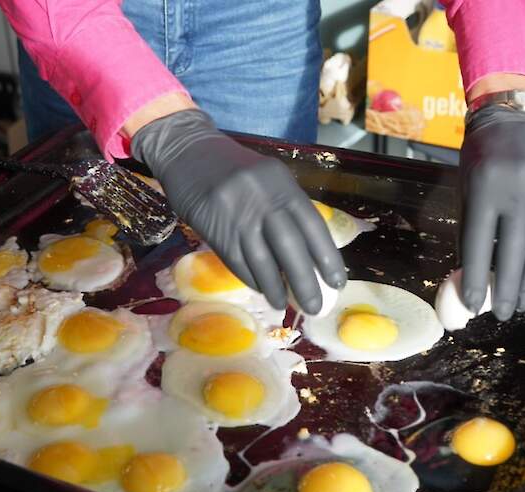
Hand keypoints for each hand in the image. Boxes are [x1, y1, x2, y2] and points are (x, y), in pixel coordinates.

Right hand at [130, 109, 345, 311]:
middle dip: (304, 281)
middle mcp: (262, 200)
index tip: (337, 283)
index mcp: (282, 185)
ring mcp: (236, 215)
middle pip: (290, 247)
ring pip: (262, 260)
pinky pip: (238, 261)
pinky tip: (261, 290)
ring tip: (284, 305)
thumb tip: (308, 251)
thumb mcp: (268, 177)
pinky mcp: (214, 229)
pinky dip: (252, 279)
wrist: (188, 152)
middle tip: (314, 306)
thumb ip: (287, 207)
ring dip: (276, 287)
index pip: (313, 226)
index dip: (327, 257)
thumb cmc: (233, 167)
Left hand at [459, 105, 524, 319]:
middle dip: (507, 288)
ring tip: (521, 305)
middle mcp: (519, 192)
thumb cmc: (479, 164)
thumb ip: (469, 233)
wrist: (512, 125)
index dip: (475, 278)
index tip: (472, 306)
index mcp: (485, 190)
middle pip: (514, 251)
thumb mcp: (465, 193)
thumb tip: (470, 279)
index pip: (478, 244)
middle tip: (502, 314)